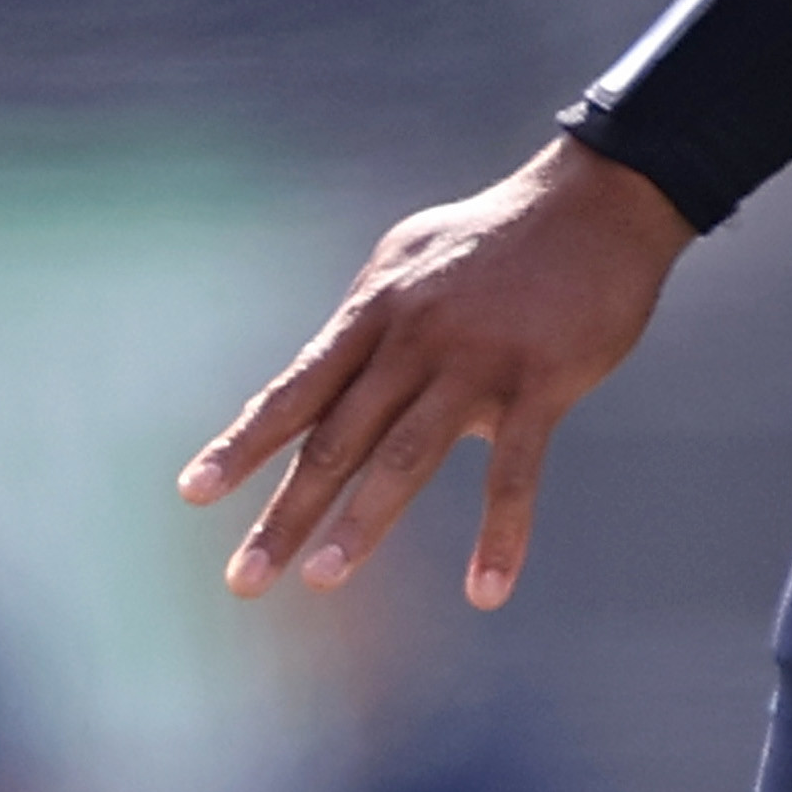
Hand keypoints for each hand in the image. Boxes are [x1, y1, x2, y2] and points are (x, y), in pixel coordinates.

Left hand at [181, 137, 690, 608]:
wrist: (598, 202)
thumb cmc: (498, 237)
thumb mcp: (410, 261)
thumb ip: (369, 323)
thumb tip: (329, 376)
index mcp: (375, 311)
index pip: (298, 389)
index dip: (245, 444)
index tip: (194, 493)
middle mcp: (413, 338)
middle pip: (338, 437)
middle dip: (287, 512)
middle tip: (245, 580)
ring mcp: (477, 361)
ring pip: (407, 456)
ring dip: (362, 523)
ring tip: (322, 579)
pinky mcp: (542, 381)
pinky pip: (517, 472)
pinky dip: (501, 535)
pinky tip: (485, 590)